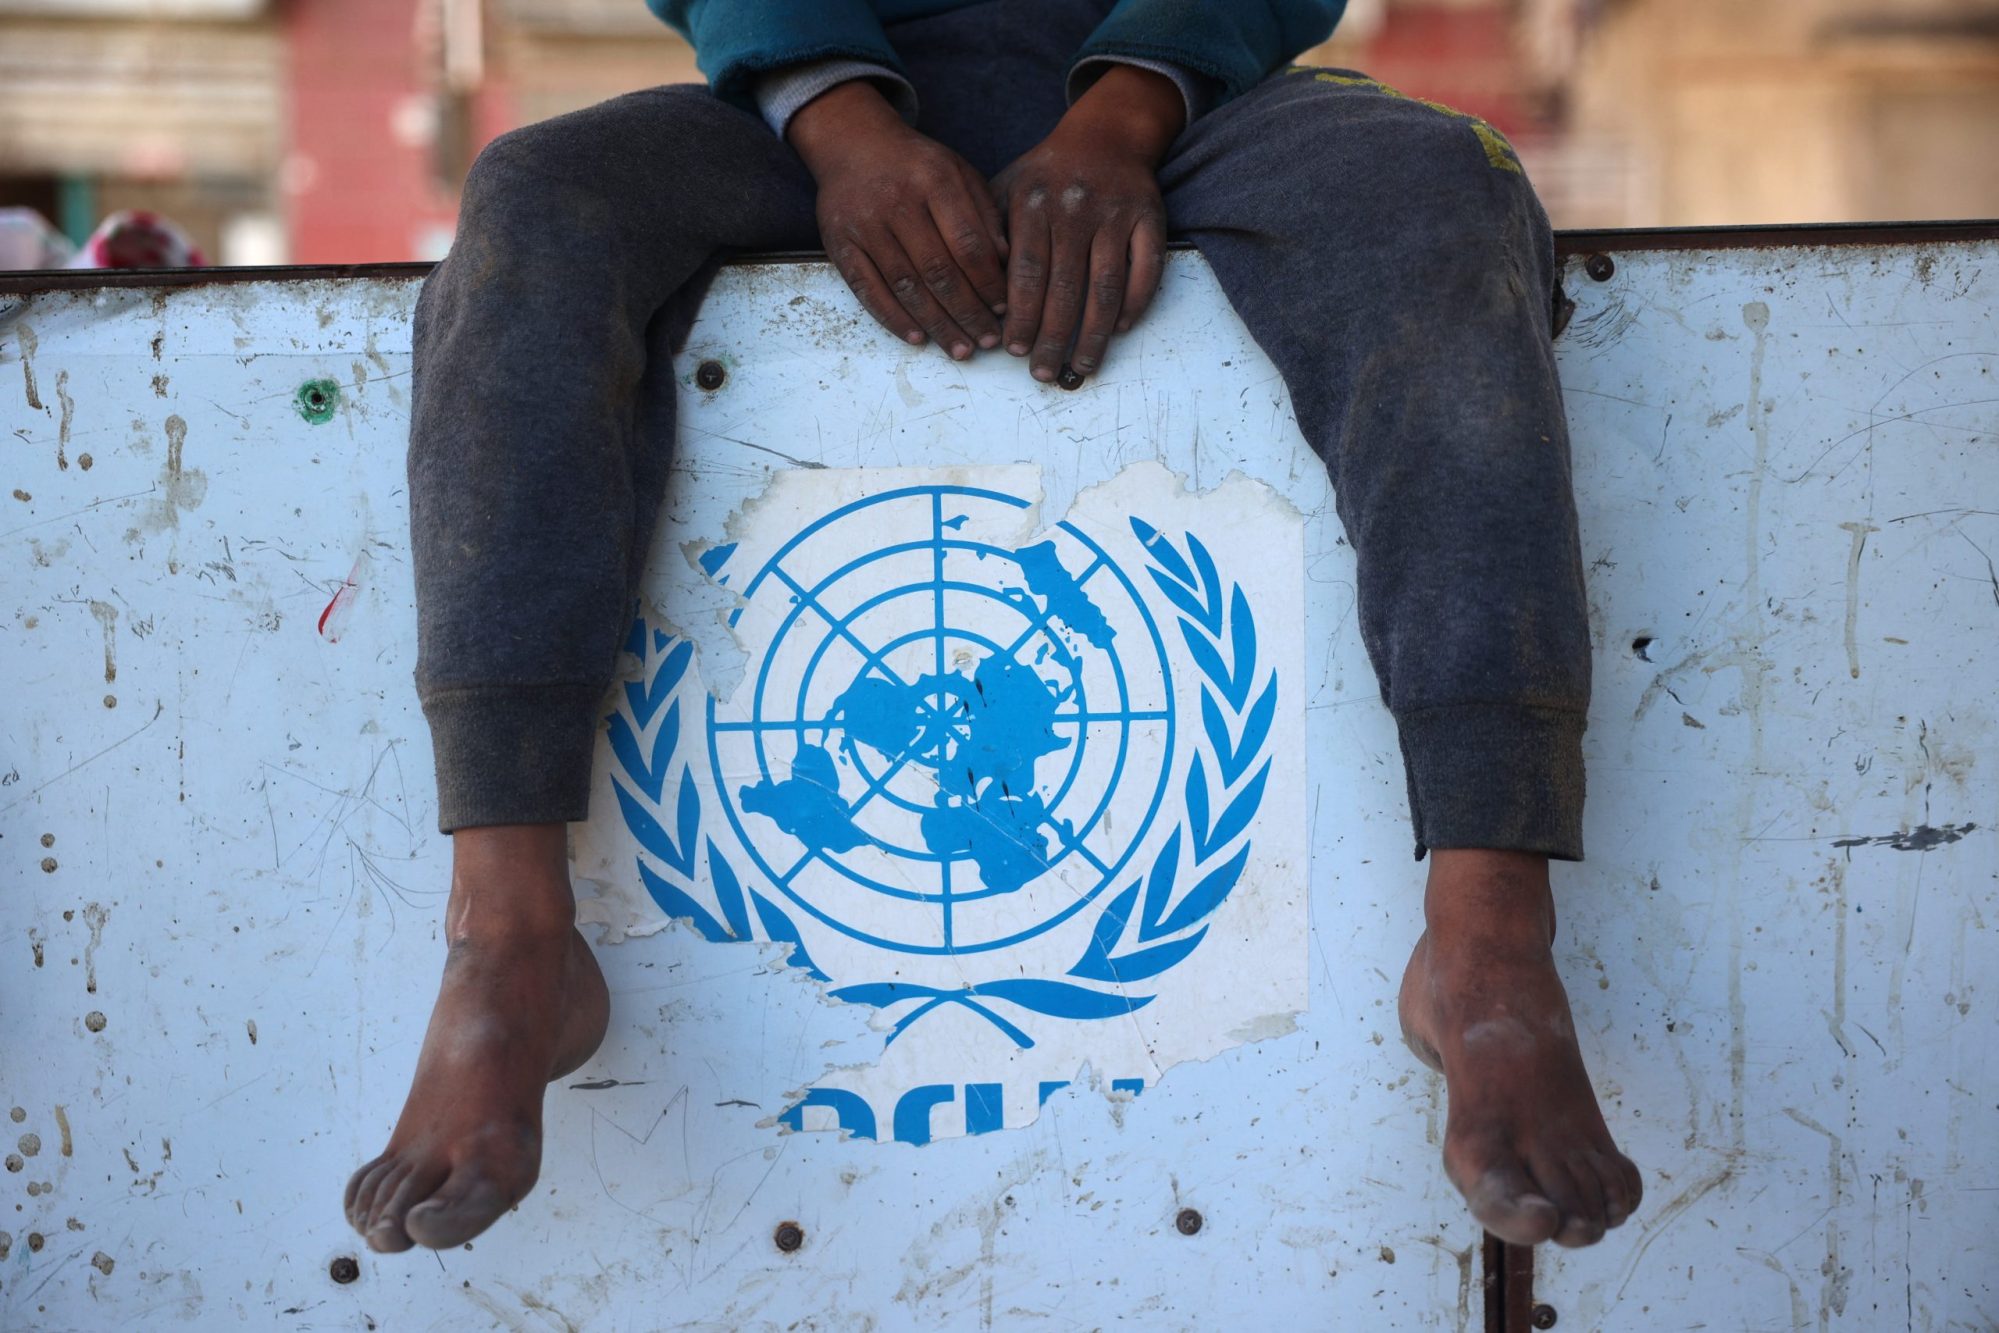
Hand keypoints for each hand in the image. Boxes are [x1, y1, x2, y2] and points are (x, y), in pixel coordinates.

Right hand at [789, 80, 1008, 359]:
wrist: (852, 143)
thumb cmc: (916, 165)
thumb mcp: (958, 172)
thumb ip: (984, 214)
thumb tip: (1006, 265)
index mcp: (934, 180)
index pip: (968, 244)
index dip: (988, 283)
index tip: (1004, 310)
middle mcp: (897, 202)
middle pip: (939, 271)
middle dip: (968, 312)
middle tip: (988, 341)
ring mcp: (864, 225)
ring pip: (906, 286)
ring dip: (936, 324)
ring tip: (961, 348)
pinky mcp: (839, 244)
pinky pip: (868, 289)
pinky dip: (893, 318)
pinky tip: (917, 338)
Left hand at [991, 64, 1182, 382]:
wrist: (1106, 134)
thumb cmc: (1047, 176)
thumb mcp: (1008, 189)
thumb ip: (988, 234)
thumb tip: (977, 298)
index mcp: (1033, 201)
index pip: (1025, 271)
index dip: (1020, 315)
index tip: (1013, 352)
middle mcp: (1075, 207)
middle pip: (1064, 286)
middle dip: (1052, 336)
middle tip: (1042, 372)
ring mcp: (1115, 213)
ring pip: (1105, 285)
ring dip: (1093, 333)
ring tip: (1081, 366)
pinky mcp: (1150, 217)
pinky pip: (1146, 268)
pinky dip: (1135, 302)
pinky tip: (1119, 329)